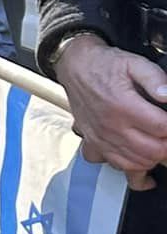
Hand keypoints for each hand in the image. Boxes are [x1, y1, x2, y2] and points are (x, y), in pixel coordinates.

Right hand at [55, 34, 166, 188]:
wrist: (75, 67)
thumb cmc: (105, 65)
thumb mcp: (134, 63)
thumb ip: (155, 78)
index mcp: (123, 106)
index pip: (162, 128)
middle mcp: (111, 126)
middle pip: (153, 151)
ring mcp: (102, 139)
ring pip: (137, 164)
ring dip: (154, 159)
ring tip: (161, 146)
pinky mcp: (94, 144)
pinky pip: (116, 167)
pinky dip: (132, 171)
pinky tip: (144, 168)